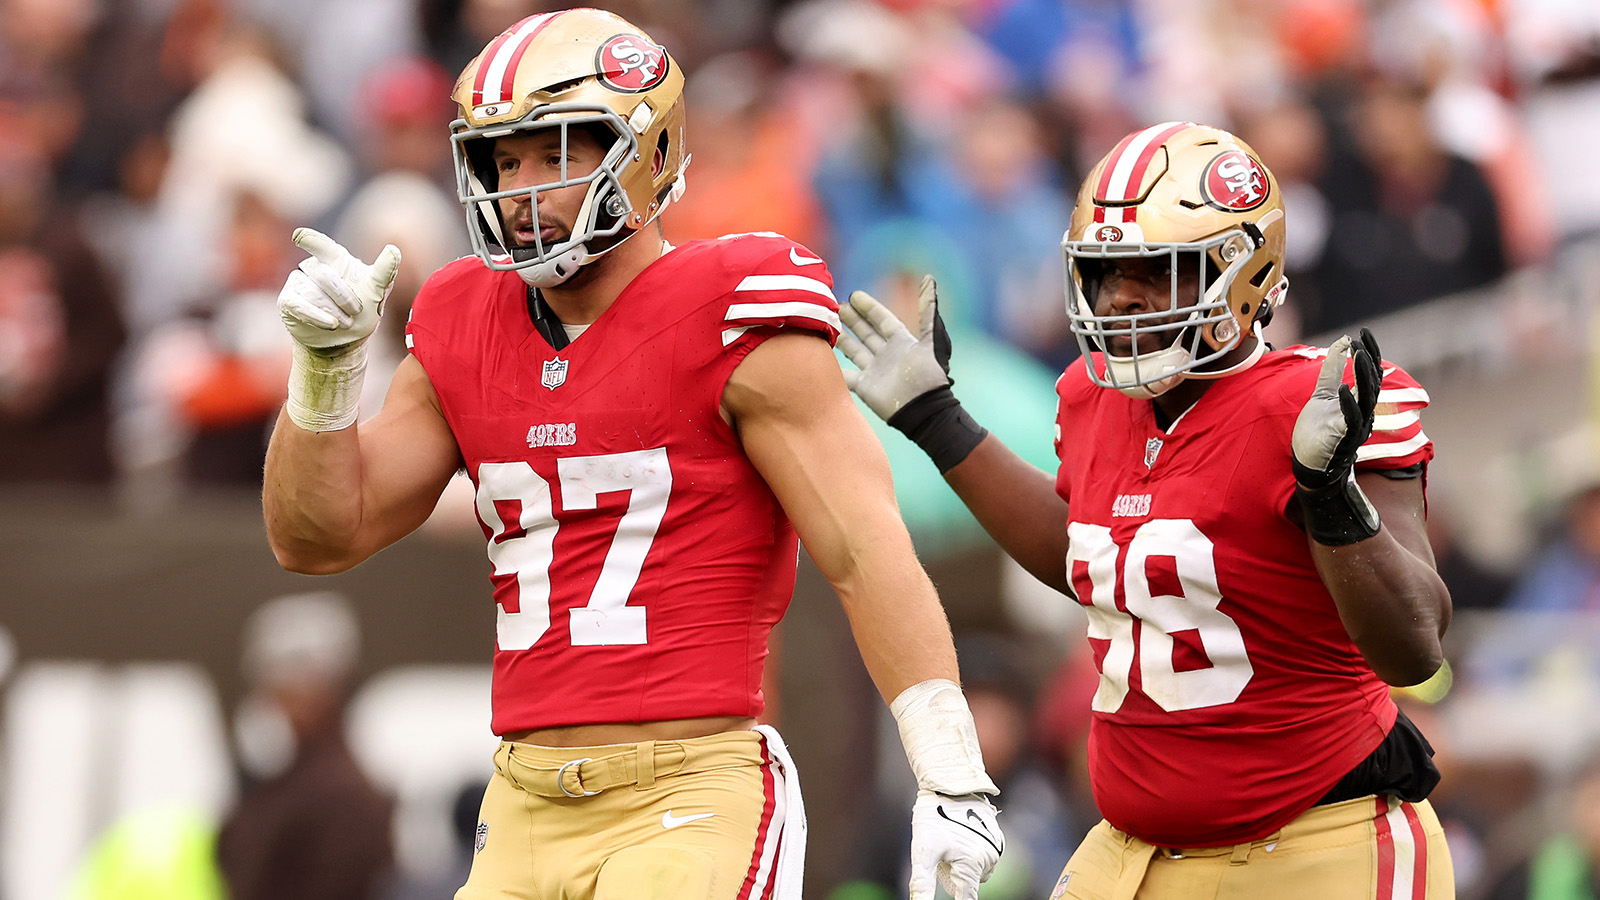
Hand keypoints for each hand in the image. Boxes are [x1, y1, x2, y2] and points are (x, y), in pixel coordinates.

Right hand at [277, 227, 400, 351]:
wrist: (345, 339)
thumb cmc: (362, 310)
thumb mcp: (377, 292)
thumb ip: (385, 271)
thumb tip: (394, 250)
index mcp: (335, 259)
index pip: (321, 245)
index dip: (310, 240)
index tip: (299, 236)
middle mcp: (313, 267)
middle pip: (324, 275)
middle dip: (344, 296)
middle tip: (357, 311)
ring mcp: (298, 283)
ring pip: (312, 293)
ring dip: (333, 311)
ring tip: (347, 322)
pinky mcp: (288, 301)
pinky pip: (299, 305)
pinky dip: (317, 316)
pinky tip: (331, 323)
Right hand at [837, 275, 952, 421]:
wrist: (923, 411)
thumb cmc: (928, 375)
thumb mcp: (930, 340)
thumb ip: (928, 310)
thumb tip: (929, 278)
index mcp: (902, 342)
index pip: (883, 319)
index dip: (870, 307)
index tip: (855, 295)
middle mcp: (887, 354)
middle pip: (866, 332)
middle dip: (852, 319)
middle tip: (836, 306)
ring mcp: (875, 370)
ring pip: (855, 350)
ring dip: (842, 338)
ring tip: (827, 324)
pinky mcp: (866, 387)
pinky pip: (847, 375)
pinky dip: (835, 368)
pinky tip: (822, 357)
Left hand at [908, 791, 1002, 899]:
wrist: (951, 782)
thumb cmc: (935, 816)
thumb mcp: (923, 851)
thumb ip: (922, 883)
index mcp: (973, 866)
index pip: (967, 899)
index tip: (952, 891)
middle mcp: (989, 859)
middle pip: (968, 882)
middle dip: (953, 874)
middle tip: (940, 854)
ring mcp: (995, 848)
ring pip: (975, 869)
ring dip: (963, 863)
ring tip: (949, 842)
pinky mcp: (997, 837)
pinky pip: (983, 855)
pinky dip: (971, 851)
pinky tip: (959, 835)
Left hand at [1292, 327, 1379, 488]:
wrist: (1310, 461)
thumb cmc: (1319, 429)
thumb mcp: (1323, 394)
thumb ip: (1332, 370)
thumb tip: (1343, 342)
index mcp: (1359, 400)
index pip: (1370, 372)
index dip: (1369, 351)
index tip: (1362, 332)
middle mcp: (1363, 411)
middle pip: (1372, 382)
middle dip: (1369, 360)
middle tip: (1362, 340)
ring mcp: (1356, 425)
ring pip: (1367, 398)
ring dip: (1363, 376)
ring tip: (1359, 355)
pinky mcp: (1344, 438)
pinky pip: (1351, 420)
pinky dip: (1347, 404)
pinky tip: (1341, 389)